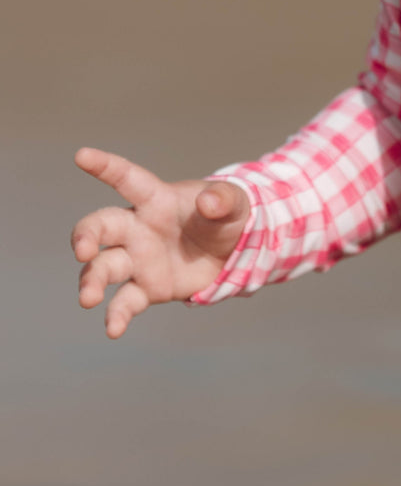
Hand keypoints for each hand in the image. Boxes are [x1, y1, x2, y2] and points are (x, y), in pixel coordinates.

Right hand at [71, 147, 250, 338]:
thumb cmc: (225, 216)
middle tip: (81, 251)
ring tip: (88, 299)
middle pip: (100, 227)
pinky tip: (113, 330)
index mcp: (155, 199)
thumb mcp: (234, 204)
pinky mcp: (146, 287)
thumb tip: (209, 202)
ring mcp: (138, 259)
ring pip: (103, 268)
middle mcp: (137, 228)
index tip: (81, 155)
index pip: (127, 178)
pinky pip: (125, 301)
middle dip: (85, 236)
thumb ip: (223, 200)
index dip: (105, 166)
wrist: (233, 251)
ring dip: (91, 282)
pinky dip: (117, 315)